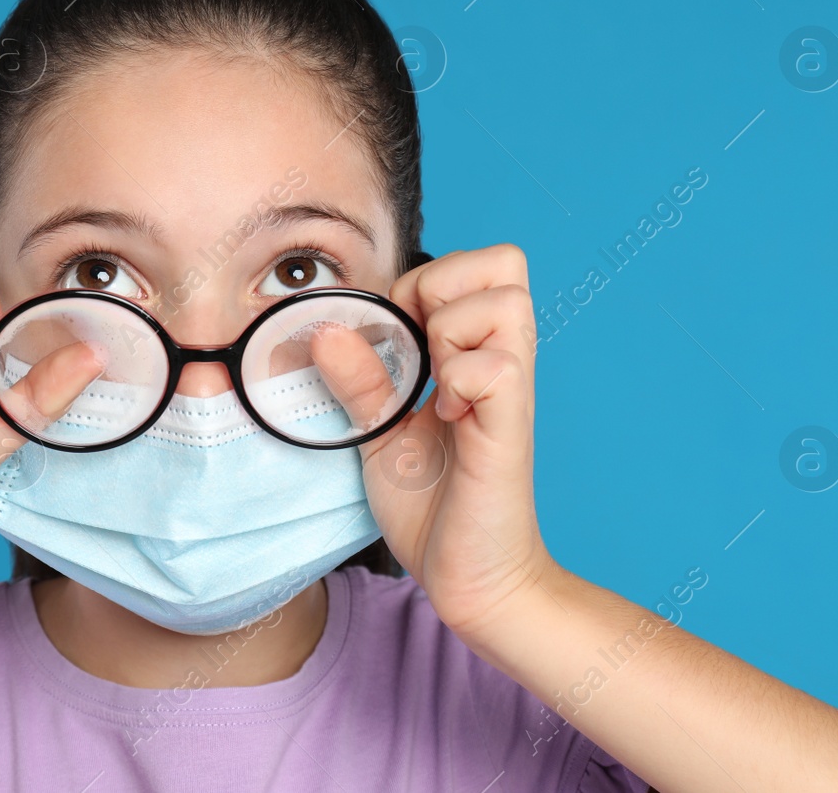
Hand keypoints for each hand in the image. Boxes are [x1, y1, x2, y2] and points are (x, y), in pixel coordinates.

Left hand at [349, 245, 558, 641]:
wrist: (468, 577)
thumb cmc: (435, 506)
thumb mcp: (380, 432)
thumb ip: (359, 379)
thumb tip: (327, 327)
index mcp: (473, 352)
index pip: (479, 263)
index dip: (427, 280)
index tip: (398, 332)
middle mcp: (500, 360)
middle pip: (504, 261)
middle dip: (442, 287)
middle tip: (419, 345)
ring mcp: (510, 390)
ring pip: (505, 301)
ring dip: (452, 331)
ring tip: (436, 383)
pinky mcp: (510, 426)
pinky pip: (495, 366)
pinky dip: (458, 380)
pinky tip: (448, 416)